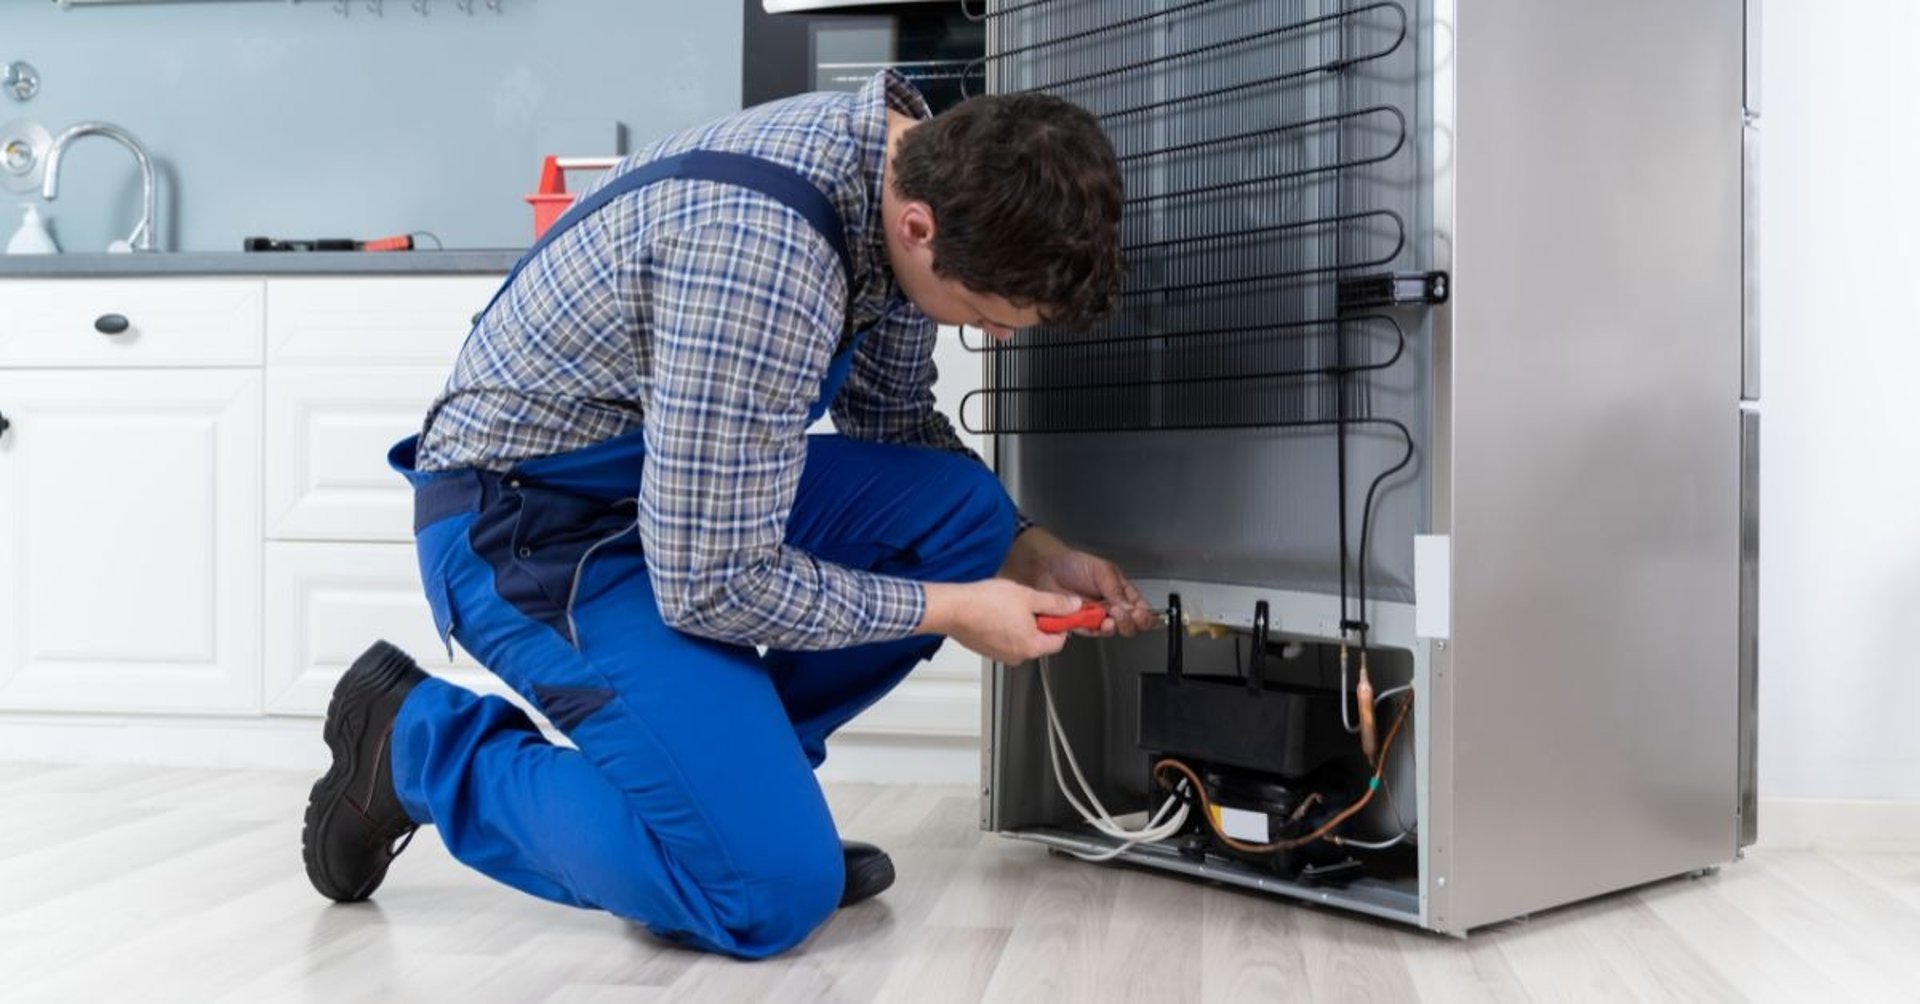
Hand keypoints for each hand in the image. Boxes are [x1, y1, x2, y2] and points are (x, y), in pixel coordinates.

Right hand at [918, 579, 1082, 664]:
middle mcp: (1017, 656)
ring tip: (1008, 605)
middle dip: (1038, 621)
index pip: (1059, 640)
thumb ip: (1056, 603)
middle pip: (1039, 640)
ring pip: (1020, 638)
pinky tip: (995, 611)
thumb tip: (1073, 606)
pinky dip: (1003, 626)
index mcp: (1032, 646)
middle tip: (1028, 602)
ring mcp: (1000, 654)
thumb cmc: (986, 604)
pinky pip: (1004, 639)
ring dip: (1019, 623)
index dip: (1060, 622)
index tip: (1057, 609)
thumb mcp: (1029, 597)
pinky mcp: (986, 649)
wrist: (953, 609)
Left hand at [997, 528, 1157, 637]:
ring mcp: (1093, 614)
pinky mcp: (1077, 622)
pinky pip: (1090, 632)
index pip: (1138, 606)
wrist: (1044, 567)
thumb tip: (1129, 607)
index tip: (1139, 614)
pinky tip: (1095, 622)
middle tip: (1121, 614)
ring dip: (1112, 626)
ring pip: (1110, 629)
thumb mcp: (1102, 571)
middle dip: (1128, 621)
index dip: (1142, 614)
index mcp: (1118, 589)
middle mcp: (1107, 603)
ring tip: (1108, 617)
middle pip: (1127, 622)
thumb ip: (1117, 590)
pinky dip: (1094, 629)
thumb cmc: (1071, 562)